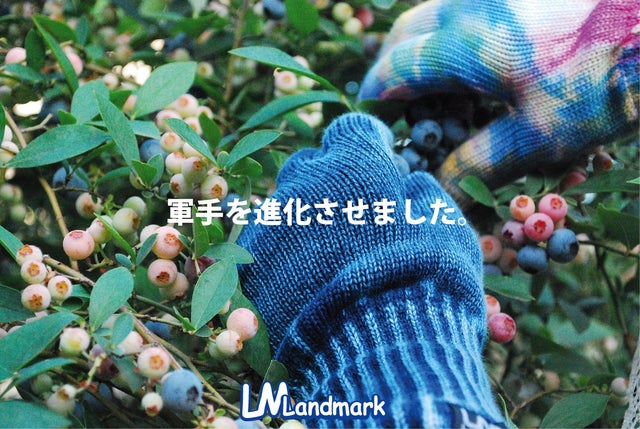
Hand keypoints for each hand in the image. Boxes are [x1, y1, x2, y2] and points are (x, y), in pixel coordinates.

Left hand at [237, 113, 504, 426]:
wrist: (379, 350)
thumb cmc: (426, 284)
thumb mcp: (447, 231)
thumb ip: (424, 195)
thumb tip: (410, 183)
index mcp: (354, 164)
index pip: (352, 130)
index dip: (368, 145)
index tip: (378, 162)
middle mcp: (304, 184)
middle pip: (311, 166)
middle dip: (331, 182)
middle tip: (353, 216)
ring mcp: (271, 226)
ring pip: (284, 208)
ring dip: (305, 223)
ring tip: (327, 263)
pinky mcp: (250, 270)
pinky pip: (263, 250)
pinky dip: (282, 260)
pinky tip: (303, 287)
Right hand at [359, 0, 638, 205]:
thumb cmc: (603, 83)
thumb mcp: (540, 136)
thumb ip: (479, 163)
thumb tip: (439, 193)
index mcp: (464, 45)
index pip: (394, 70)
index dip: (375, 100)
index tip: (369, 125)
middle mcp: (469, 7)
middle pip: (406, 34)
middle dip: (390, 71)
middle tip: (398, 110)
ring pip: (433, 17)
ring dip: (420, 52)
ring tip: (435, 93)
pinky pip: (464, 10)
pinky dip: (450, 39)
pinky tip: (475, 67)